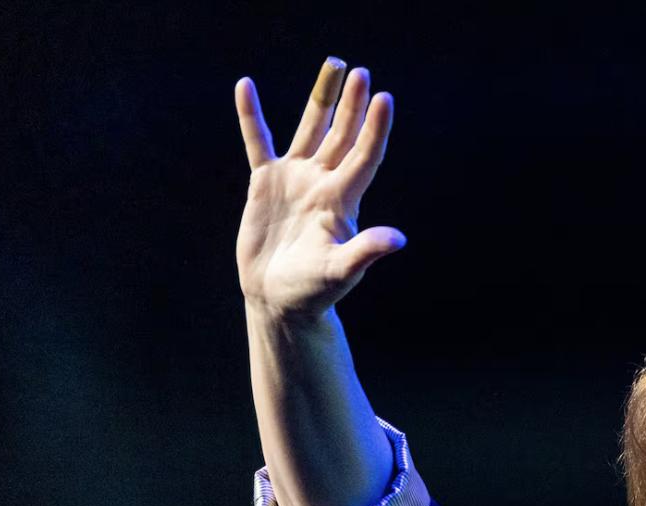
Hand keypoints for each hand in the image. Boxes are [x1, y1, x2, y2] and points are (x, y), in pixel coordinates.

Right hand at [234, 57, 403, 320]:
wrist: (278, 299)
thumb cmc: (314, 290)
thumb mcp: (340, 271)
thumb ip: (365, 251)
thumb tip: (398, 239)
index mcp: (342, 200)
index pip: (364, 156)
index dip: (375, 128)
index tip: (385, 98)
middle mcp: (323, 182)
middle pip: (342, 135)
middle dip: (352, 104)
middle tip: (361, 72)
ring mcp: (295, 179)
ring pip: (310, 130)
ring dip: (321, 100)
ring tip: (333, 65)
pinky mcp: (266, 183)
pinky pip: (258, 142)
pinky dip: (251, 116)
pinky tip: (246, 86)